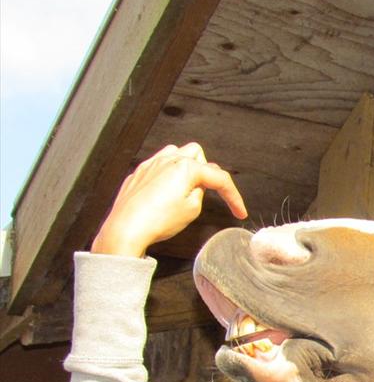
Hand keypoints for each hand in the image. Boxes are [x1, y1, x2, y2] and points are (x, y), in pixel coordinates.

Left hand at [90, 143, 246, 256]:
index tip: (239, 211)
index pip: (219, 179)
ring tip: (187, 187)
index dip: (234, 197)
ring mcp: (151, 164)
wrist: (126, 228)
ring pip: (177, 153)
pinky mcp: (139, 173)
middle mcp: (168, 160)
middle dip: (207, 173)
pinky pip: (159, 164)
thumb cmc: (157, 220)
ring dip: (187, 166)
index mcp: (186, 168)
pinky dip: (169, 173)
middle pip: (198, 155)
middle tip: (208, 193)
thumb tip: (196, 187)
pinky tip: (166, 190)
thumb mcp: (192, 209)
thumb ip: (200, 193)